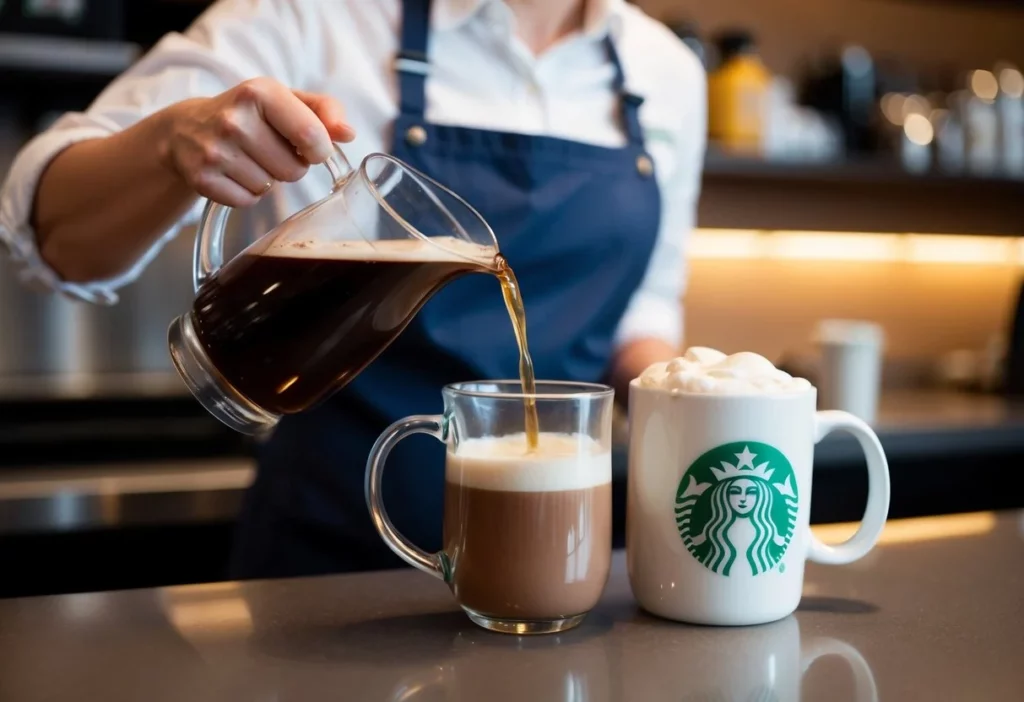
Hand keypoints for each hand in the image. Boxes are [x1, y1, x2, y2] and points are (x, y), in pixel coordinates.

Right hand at [160, 77, 355, 206]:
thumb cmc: (250, 114)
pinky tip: (235, 172)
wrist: (186, 129)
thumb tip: (348, 134)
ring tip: (250, 159)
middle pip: (294, 170)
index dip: (320, 150)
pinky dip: (247, 193)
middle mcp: (234, 119)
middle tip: (271, 150)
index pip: (312, 135)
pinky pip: (247, 201)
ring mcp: (214, 150)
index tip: (311, 148)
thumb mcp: (285, 100)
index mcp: (260, 92)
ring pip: (270, 187)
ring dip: (267, 178)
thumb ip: (324, 111)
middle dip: (290, 165)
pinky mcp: (202, 178)